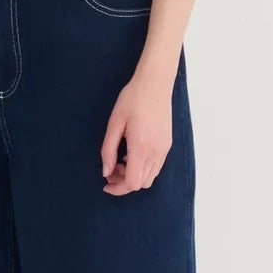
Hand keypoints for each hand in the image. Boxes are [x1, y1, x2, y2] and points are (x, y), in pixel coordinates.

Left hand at [99, 71, 172, 194]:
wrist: (155, 84)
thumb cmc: (132, 99)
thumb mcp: (114, 123)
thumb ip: (108, 150)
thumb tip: (106, 172)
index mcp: (141, 147)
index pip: (132, 183)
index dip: (118, 188)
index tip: (106, 183)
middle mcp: (156, 152)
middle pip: (141, 184)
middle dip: (124, 183)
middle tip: (110, 169)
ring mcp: (164, 149)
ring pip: (150, 177)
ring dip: (134, 176)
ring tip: (120, 161)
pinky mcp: (167, 145)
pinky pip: (156, 167)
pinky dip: (143, 169)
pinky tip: (132, 154)